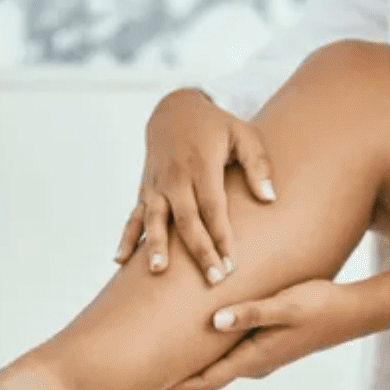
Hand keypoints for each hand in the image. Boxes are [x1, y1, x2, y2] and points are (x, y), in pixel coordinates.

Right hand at [114, 88, 276, 284]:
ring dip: (155, 245)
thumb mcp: (243, 133)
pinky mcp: (144, 189)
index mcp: (202, 163)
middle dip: (199, 251)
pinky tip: (119, 261)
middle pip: (186, 219)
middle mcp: (176, 176)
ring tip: (157, 271)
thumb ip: (257, 164)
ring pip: (154, 218)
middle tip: (213, 280)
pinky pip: (134, 215)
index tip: (231, 264)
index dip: (221, 236)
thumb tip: (269, 198)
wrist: (174, 109)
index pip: (213, 206)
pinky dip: (126, 237)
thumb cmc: (216, 126)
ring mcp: (156, 184)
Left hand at [163, 279, 362, 389]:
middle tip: (141, 368)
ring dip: (191, 363)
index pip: (205, 381)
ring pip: (217, 366)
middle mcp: (255, 362)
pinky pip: (229, 353)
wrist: (353, 312)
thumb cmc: (320, 306)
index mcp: (254, 358)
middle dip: (175, 377)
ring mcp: (262, 354)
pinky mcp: (268, 342)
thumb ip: (251, 311)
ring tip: (161, 349)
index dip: (173, 384)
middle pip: (206, 379)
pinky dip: (209, 350)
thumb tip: (213, 322)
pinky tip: (200, 331)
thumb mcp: (285, 305)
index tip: (144, 383)